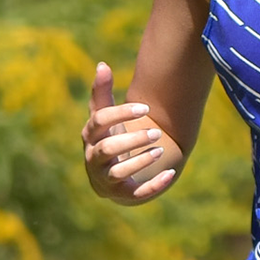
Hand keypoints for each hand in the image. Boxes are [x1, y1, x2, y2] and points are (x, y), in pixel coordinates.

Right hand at [84, 62, 175, 201]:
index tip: (146, 107)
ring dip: (140, 161)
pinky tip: (170, 174)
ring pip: (118, 172)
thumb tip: (102, 64)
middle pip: (107, 149)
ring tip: (161, 150)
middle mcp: (93, 158)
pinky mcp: (121, 195)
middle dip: (132, 140)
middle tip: (157, 132)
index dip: (121, 114)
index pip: (99, 122)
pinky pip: (135, 194)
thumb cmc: (110, 137)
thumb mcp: (105, 115)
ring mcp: (105, 179)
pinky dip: (152, 186)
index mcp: (90, 136)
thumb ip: (102, 92)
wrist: (113, 172)